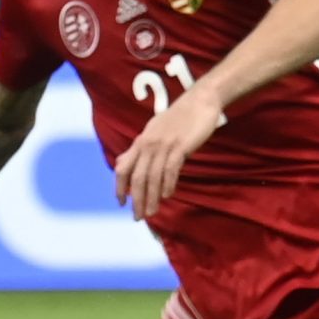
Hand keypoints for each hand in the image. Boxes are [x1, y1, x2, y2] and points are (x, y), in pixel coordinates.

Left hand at [114, 87, 223, 220]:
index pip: (123, 169)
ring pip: (153, 176)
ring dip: (151, 197)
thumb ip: (137, 150)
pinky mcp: (180, 145)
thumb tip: (120, 165)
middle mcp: (148, 144)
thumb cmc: (176, 119)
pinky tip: (167, 196)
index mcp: (140, 142)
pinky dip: (167, 183)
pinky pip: (171, 168)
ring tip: (151, 212)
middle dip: (136, 199)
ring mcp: (164, 145)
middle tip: (138, 217)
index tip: (121, 203)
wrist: (199, 101)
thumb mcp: (151, 133)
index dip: (119, 187)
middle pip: (137, 177)